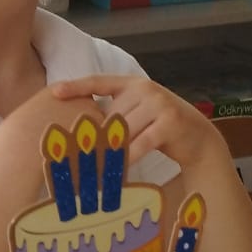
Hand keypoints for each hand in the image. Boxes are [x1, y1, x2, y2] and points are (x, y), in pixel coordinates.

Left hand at [49, 73, 223, 167]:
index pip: (98, 81)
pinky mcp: (169, 123)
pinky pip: (140, 144)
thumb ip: (115, 114)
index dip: (75, 86)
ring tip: (95, 168)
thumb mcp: (137, 114)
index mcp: (133, 84)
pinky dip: (128, 158)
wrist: (198, 138)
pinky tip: (119, 170)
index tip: (53, 93)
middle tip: (78, 155)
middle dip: (97, 138)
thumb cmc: (160, 128)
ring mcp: (159, 104)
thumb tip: (81, 128)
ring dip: (110, 151)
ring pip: (123, 131)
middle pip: (110, 116)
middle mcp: (145, 89)